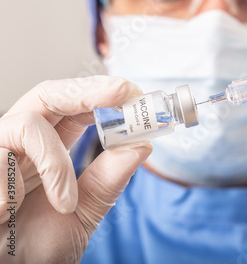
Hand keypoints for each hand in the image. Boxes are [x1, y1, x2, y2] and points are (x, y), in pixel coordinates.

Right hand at [0, 76, 152, 262]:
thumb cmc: (31, 248)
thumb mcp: (81, 212)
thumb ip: (108, 180)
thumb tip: (142, 145)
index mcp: (46, 149)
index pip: (74, 109)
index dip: (103, 95)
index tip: (134, 92)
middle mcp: (19, 143)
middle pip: (49, 95)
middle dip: (89, 90)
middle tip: (123, 90)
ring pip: (28, 124)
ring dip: (56, 165)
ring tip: (64, 203)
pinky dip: (14, 188)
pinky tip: (9, 210)